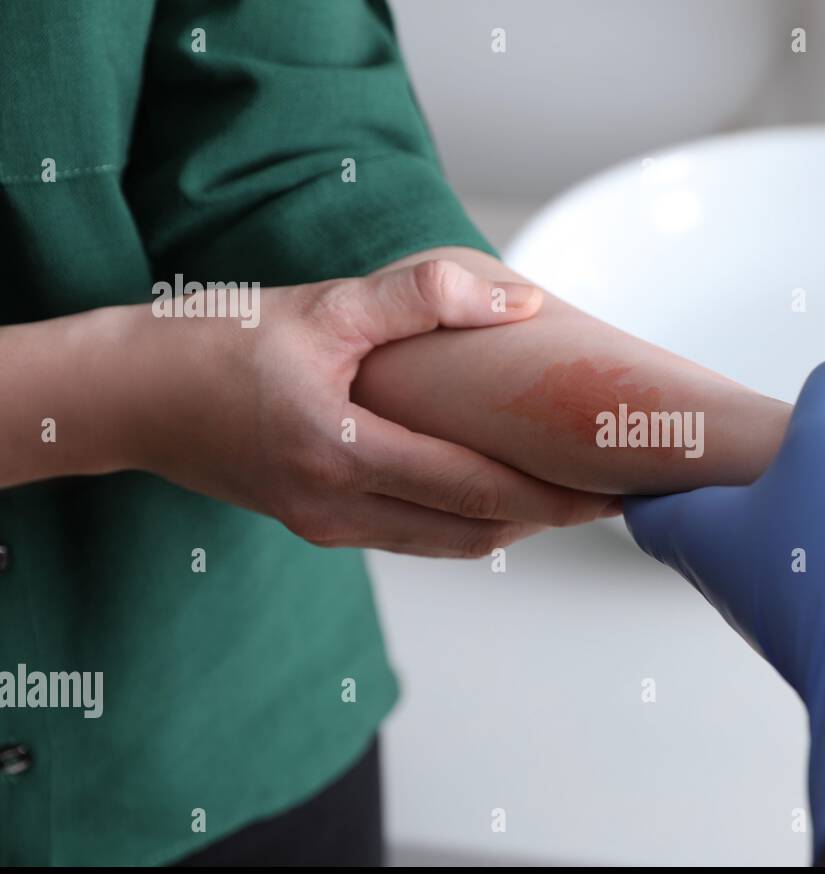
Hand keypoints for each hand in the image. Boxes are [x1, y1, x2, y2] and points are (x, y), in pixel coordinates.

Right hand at [117, 258, 615, 555]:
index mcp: (344, 453)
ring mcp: (326, 522)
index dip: (554, 497)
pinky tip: (486, 493)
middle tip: (608, 501)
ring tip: (561, 500)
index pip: (478, 491)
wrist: (127, 395)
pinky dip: (458, 520)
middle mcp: (339, 505)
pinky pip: (407, 533)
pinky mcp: (315, 520)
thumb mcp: (320, 306)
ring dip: (506, 525)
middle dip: (546, 520)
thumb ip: (420, 297)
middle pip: (471, 531)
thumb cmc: (215, 342)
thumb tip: (517, 301)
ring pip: (441, 541)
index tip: (612, 492)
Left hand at [625, 358, 824, 864]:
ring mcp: (780, 605)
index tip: (652, 436)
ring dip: (801, 507)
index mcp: (697, 530)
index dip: (645, 460)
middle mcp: (730, 573)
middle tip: (746, 441)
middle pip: (709, 515)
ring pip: (775, 542)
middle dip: (730, 477)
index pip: (642, 497)